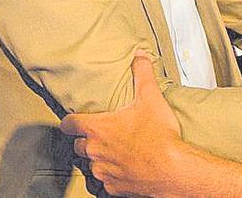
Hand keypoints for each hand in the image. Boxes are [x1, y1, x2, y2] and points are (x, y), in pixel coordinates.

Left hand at [60, 55, 184, 197]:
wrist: (173, 170)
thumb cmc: (159, 137)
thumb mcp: (151, 98)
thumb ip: (142, 74)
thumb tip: (139, 56)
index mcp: (97, 129)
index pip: (69, 124)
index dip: (70, 121)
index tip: (74, 121)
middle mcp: (95, 152)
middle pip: (78, 145)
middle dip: (88, 140)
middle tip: (104, 135)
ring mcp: (103, 172)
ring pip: (91, 165)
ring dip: (100, 159)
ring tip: (117, 152)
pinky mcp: (113, 188)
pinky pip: (105, 182)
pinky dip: (112, 176)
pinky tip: (125, 169)